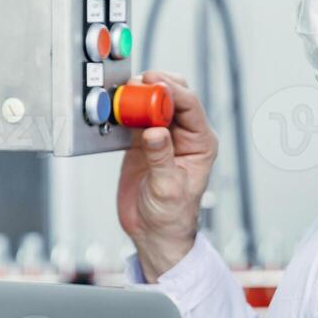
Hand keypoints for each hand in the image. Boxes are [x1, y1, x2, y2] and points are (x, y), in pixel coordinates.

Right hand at [116, 72, 218, 280]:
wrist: (153, 232)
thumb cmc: (171, 216)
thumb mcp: (167, 189)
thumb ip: (161, 159)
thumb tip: (155, 132)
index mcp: (201, 143)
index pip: (190, 106)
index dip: (172, 91)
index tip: (152, 84)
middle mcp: (184, 135)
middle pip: (173, 96)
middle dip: (155, 86)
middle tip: (135, 85)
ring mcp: (163, 136)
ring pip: (153, 102)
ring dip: (139, 95)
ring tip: (123, 95)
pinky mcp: (142, 141)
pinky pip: (136, 117)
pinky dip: (126, 110)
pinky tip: (117, 109)